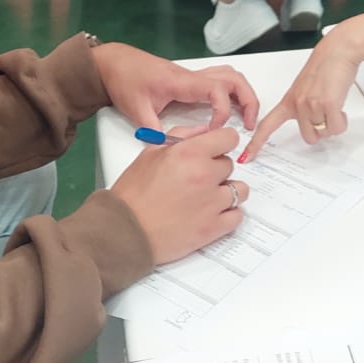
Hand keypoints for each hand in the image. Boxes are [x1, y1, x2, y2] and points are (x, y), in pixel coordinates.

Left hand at [93, 42, 259, 131]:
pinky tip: (228, 109)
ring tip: (245, 117)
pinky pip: (219, 80)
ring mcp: (192, 75)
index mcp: (182, 82)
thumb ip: (153, 131)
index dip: (222, 113)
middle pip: (233, 79)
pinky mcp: (189, 79)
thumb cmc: (124, 80)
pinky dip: (231, 93)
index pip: (217, 91)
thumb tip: (170, 151)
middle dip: (248, 101)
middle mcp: (192, 76)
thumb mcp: (136, 110)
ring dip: (242, 94)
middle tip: (250, 125)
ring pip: (229, 76)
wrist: (113, 63)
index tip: (213, 132)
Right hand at [109, 127, 249, 263]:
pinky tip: (212, 214)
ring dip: (227, 192)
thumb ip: (181, 136)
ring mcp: (211, 203)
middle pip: (230, 164)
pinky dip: (228, 215)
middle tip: (198, 179)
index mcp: (189, 153)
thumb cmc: (133, 194)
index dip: (222, 143)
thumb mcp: (151, 152)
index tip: (215, 150)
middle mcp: (205, 175)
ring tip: (208, 197)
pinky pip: (237, 216)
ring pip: (239, 190)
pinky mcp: (213, 228)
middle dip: (216, 169)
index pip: (230, 137)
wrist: (124, 231)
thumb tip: (203, 131)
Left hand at [239, 36, 358, 160]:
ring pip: (324, 133)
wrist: (338, 51)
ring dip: (332, 124)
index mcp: (288, 100)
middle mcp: (297, 104)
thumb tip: (311, 123)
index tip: (246, 157)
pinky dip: (342, 121)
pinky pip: (336, 127)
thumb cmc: (325, 66)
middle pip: (309, 137)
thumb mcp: (305, 87)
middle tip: (326, 114)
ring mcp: (311, 105)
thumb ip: (302, 105)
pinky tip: (340, 106)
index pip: (266, 125)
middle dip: (320, 130)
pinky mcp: (327, 105)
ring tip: (333, 105)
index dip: (256, 143)